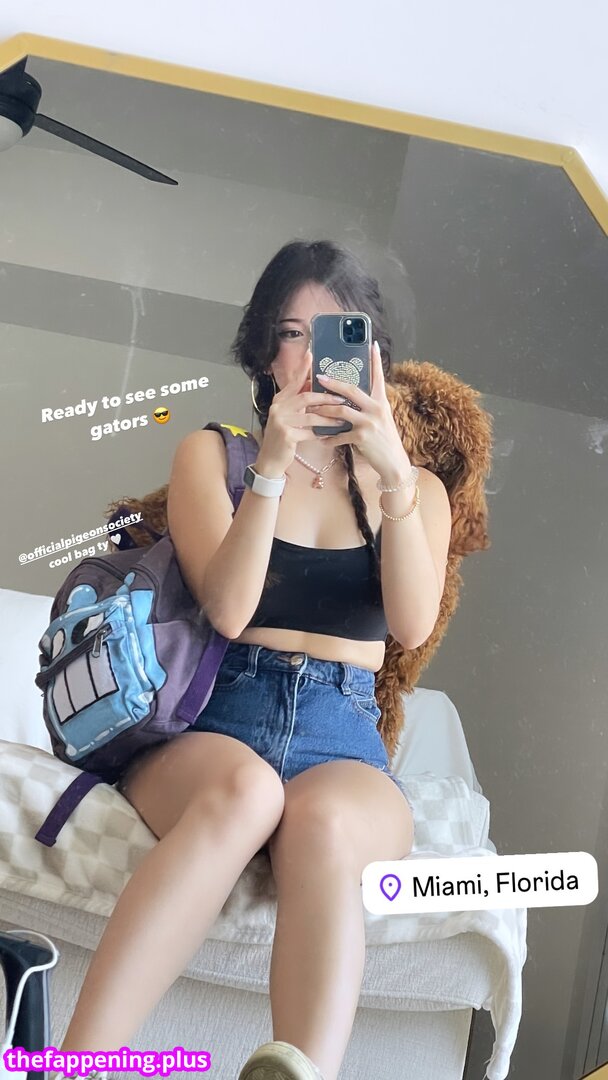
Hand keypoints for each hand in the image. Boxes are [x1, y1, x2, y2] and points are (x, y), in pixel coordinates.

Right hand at [256, 351, 346, 476]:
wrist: (271, 459)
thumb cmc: (284, 437)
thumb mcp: (290, 416)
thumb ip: (300, 401)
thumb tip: (315, 384)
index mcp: (280, 400)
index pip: (295, 381)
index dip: (304, 369)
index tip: (312, 355)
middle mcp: (278, 407)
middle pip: (306, 397)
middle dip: (326, 398)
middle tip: (342, 399)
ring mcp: (281, 421)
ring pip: (311, 415)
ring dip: (328, 418)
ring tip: (342, 419)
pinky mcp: (286, 435)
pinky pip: (309, 432)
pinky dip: (321, 433)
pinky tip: (331, 434)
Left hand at [312, 341, 411, 482]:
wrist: (394, 462)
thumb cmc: (384, 439)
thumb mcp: (382, 418)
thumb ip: (370, 405)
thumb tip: (352, 395)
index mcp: (381, 401)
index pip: (378, 376)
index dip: (375, 360)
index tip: (372, 344)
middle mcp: (376, 408)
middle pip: (351, 390)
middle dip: (333, 383)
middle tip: (318, 376)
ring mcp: (369, 422)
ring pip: (340, 411)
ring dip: (323, 410)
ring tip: (311, 409)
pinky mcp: (362, 437)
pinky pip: (339, 435)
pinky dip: (328, 437)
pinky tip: (320, 439)